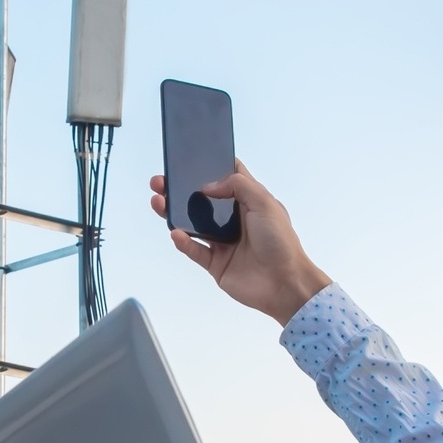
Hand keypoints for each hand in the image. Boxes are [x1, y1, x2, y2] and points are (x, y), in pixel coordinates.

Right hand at [149, 161, 332, 326]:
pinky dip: (183, 242)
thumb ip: (238, 186)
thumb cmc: (281, 243)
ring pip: (193, 224)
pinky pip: (194, 250)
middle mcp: (235, 221)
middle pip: (203, 201)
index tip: (190, 158)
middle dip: (181, 190)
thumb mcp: (264, 203)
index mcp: (249, 203)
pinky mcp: (216, 264)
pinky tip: (176, 232)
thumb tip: (209, 186)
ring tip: (158, 202)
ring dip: (174, 213)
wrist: (284, 283)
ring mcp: (224, 242)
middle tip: (161, 181)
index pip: (228, 179)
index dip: (211, 167)